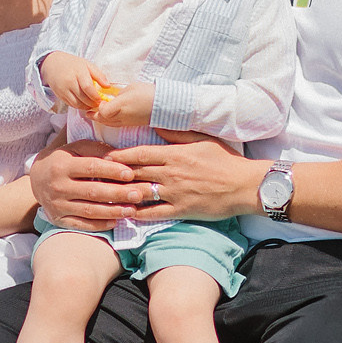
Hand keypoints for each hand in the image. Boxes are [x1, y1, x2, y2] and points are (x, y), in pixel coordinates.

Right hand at [29, 139, 149, 231]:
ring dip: (112, 211)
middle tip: (138, 194)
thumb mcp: (76, 148)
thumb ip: (96, 149)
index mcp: (62, 165)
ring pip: (88, 211)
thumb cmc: (64, 159)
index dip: (112, 171)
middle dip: (117, 194)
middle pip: (92, 192)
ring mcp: (57, 205)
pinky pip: (81, 224)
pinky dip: (99, 224)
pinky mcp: (58, 219)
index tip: (130, 174)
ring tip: (131, 210)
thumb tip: (121, 156)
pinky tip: (115, 222)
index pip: (91, 167)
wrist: (37, 179)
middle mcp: (57, 186)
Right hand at [40, 52, 107, 113]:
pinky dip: (79, 106)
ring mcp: (63, 89)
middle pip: (83, 98)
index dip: (96, 96)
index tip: (101, 99)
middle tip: (99, 104)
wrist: (53, 64)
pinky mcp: (59, 95)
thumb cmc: (73, 64)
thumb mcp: (87, 65)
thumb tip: (108, 86)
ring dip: (86, 107)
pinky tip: (84, 103)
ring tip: (92, 104)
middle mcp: (69, 82)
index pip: (88, 88)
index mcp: (78, 72)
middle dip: (92, 103)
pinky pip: (71, 104)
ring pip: (77, 104)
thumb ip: (99, 75)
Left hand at [90, 80, 153, 129]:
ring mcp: (127, 122)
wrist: (164, 105)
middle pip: (102, 120)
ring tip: (94, 115)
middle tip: (87, 112)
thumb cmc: (147, 93)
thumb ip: (119, 93)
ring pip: (108, 124)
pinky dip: (109, 122)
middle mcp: (122, 116)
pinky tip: (107, 118)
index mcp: (120, 106)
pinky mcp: (131, 125)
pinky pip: (116, 125)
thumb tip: (112, 98)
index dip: (98, 107)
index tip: (98, 101)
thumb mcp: (130, 88)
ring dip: (100, 120)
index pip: (102, 112)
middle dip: (94, 116)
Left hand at [111, 138, 268, 222]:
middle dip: (114, 175)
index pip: (139, 153)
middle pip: (134, 173)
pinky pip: (154, 213)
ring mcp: (175, 192)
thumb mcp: (202, 140)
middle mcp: (171, 172)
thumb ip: (178, 134)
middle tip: (96, 176)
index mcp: (175, 154)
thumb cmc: (226, 161)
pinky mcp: (181, 209)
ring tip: (103, 197)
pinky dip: (137, 214)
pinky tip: (124, 214)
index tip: (104, 157)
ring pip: (140, 193)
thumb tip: (157, 128)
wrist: (245, 185)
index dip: (119, 156)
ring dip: (121, 195)